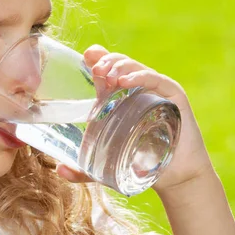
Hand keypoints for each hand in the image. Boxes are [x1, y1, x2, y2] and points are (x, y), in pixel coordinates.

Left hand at [55, 44, 214, 193]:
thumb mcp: (105, 165)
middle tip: (95, 69)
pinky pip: (155, 80)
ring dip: (120, 66)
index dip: (97, 59)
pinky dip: (140, 77)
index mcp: (121, 96)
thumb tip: (59, 170)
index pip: (108, 69)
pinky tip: (125, 81)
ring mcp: (156, 91)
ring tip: (107, 74)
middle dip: (106, 62)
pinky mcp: (173, 97)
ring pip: (136, 69)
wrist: (175, 177)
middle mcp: (139, 89)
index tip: (85, 57)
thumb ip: (82, 169)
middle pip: (120, 65)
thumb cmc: (141, 164)